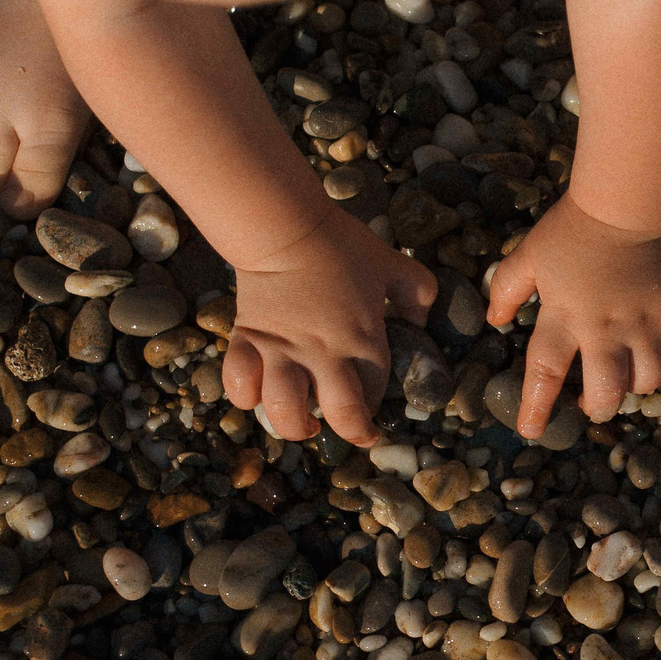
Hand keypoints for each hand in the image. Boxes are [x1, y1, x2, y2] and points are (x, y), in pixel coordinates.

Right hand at [221, 205, 436, 445]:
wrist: (286, 227)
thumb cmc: (341, 246)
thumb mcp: (394, 265)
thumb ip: (417, 293)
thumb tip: (421, 320)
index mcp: (363, 339)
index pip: (375, 392)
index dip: (376, 405)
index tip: (374, 407)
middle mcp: (324, 354)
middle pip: (340, 414)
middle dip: (350, 432)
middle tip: (350, 429)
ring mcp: (283, 351)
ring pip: (284, 410)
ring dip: (294, 426)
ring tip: (303, 423)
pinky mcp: (248, 341)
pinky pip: (239, 383)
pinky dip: (244, 397)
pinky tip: (256, 395)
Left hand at [485, 197, 660, 436]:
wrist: (627, 201)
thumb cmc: (572, 229)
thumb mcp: (528, 255)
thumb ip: (506, 289)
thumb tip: (493, 322)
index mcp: (565, 317)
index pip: (545, 373)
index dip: (536, 407)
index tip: (531, 431)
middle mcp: (607, 329)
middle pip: (606, 393)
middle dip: (597, 406)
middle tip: (592, 401)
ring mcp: (648, 323)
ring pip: (650, 379)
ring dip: (636, 383)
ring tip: (628, 370)